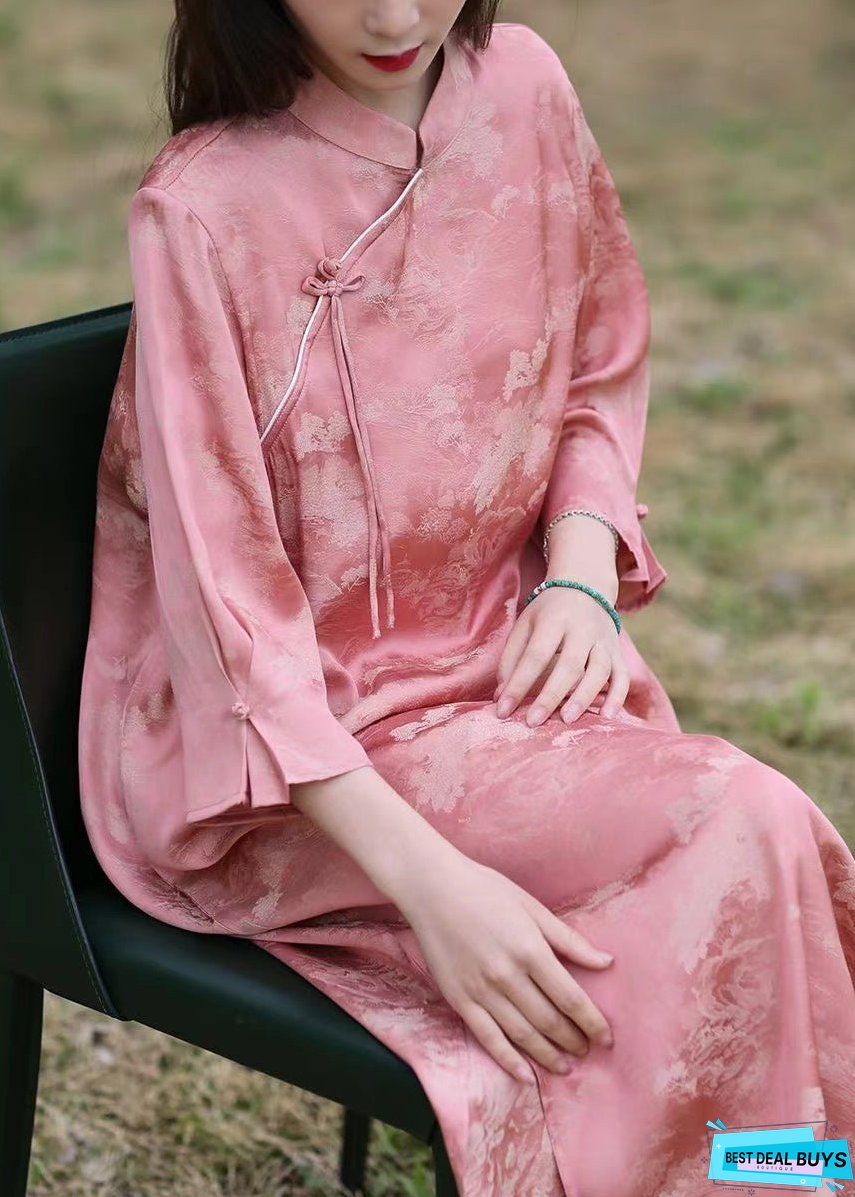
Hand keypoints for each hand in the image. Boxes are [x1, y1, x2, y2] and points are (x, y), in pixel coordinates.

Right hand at [396, 855, 613, 1082]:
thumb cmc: (485, 890)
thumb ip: (568, 939)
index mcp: (530, 949)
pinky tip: (526, 1076)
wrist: (431, 888)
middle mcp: (507, 975)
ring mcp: (481, 991)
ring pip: (522, 1035)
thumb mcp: (531, 906)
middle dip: (574, 1040)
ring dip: (548, 1056)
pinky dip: (508, 1061)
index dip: (592, 1023)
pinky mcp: (459, 1000)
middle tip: (588, 1051)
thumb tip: (606, 962)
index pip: (571, 998)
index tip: (607, 1037)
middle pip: (549, 1021)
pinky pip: (487, 1038)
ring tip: (565, 1067)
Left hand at [494, 585, 629, 725]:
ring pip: (600, 670)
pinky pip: (623, 676)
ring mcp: (604, 640)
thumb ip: (511, 659)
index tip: (503, 710)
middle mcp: (582, 629)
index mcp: (554, 620)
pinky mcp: (618, 652)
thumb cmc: (548, 612)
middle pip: (569, 665)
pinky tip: (606, 716)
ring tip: (567, 720)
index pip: (535, 655)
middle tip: (533, 722)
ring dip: (584, 696)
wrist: (586, 585)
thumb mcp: (524, 625)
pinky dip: (617, 697)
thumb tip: (502, 697)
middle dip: (551, 696)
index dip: (518, 684)